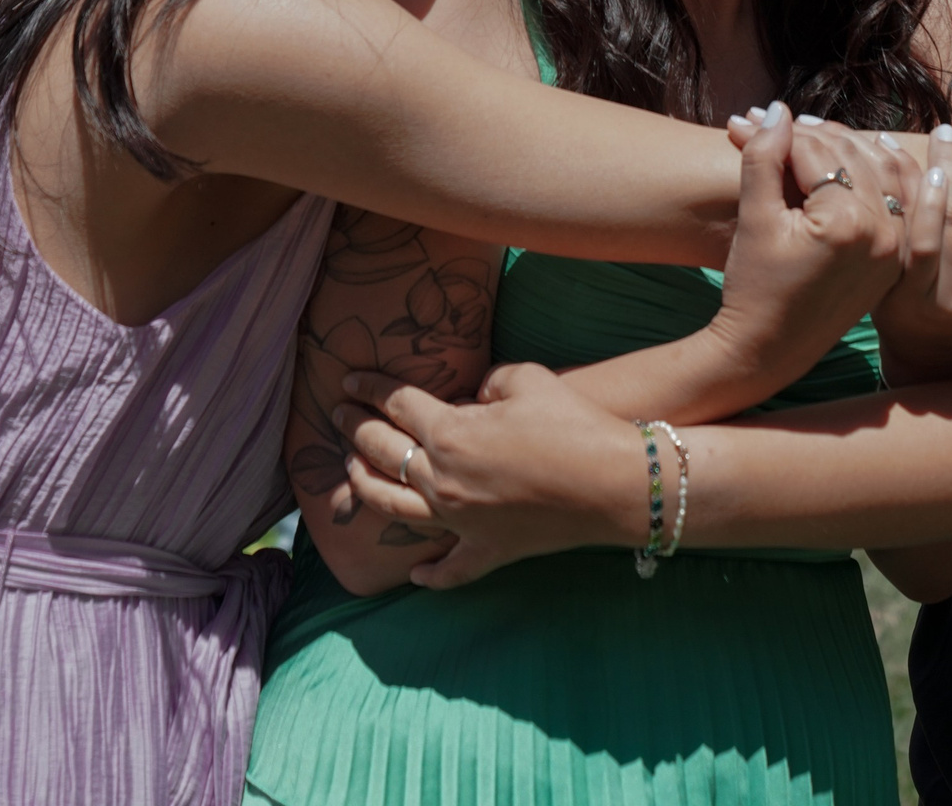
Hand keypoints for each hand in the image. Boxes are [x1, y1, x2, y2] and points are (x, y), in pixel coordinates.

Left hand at [336, 363, 646, 588]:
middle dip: (354, 429)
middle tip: (338, 415)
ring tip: (351, 471)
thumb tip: (476, 397)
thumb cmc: (573, 423)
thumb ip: (489, 381)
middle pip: (383, 452)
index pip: (397, 404)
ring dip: (365, 486)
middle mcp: (443, 480)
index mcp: (450, 433)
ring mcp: (460, 521)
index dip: (370, 388)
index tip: (350, 381)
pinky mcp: (487, 550)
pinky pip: (448, 568)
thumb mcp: (528, 379)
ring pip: (394, 507)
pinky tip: (414, 572)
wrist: (612, 482)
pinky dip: (429, 572)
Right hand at [703, 104, 904, 395]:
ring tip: (813, 131)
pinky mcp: (897, 258)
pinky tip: (866, 152)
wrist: (768, 349)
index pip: (817, 153)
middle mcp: (883, 232)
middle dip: (811, 135)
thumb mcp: (754, 216)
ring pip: (881, 171)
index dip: (779, 134)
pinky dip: (880, 173)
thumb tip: (776, 110)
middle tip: (777, 122)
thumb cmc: (753, 285)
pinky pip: (898, 200)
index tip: (746, 120)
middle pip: (852, 156)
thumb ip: (764, 157)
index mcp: (847, 222)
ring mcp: (896, 247)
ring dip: (850, 146)